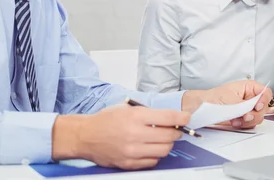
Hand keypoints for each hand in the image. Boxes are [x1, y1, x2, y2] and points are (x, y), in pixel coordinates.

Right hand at [51, 105, 189, 169]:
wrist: (86, 136)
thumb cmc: (106, 120)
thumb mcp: (127, 108)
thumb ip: (148, 113)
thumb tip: (170, 118)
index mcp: (135, 116)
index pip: (168, 117)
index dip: (182, 117)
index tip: (187, 117)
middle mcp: (135, 134)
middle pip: (170, 135)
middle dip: (176, 131)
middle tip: (175, 129)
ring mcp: (133, 151)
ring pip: (164, 150)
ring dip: (167, 144)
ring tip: (161, 139)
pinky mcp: (130, 164)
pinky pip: (153, 162)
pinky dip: (156, 155)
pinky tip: (150, 148)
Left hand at [188, 80, 273, 128]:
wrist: (203, 108)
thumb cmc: (213, 97)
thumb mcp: (231, 99)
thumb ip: (246, 104)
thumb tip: (256, 107)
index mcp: (249, 88)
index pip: (265, 93)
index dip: (264, 101)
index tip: (258, 106)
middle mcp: (250, 98)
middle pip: (264, 108)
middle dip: (255, 114)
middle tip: (246, 116)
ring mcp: (247, 109)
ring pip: (258, 117)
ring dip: (248, 121)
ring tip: (236, 119)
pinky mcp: (243, 118)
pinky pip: (251, 124)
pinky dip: (243, 125)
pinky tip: (235, 122)